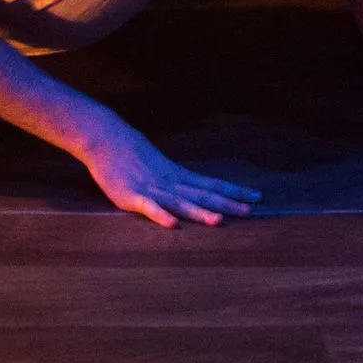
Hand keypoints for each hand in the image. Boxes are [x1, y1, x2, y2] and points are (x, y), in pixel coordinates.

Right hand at [77, 121, 260, 228]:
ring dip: (199, 212)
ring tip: (218, 221)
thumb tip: (196, 189)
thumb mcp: (159, 165)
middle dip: (226, 204)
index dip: (234, 191)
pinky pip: (148, 207)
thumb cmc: (131, 152)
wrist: (106, 137)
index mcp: (178, 175)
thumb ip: (176, 179)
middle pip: (202, 194)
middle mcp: (170, 182)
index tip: (256, 197)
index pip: (211, 183)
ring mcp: (151, 189)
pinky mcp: (131, 196)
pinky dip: (161, 215)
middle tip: (250, 212)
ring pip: (179, 202)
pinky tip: (173, 225)